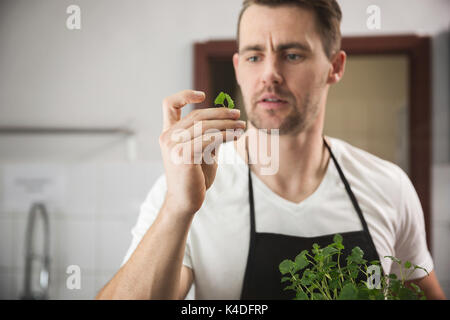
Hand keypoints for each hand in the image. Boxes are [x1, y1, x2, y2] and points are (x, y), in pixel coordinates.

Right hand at [159, 90, 245, 216]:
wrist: (185, 201)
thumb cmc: (195, 177)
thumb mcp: (202, 151)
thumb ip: (209, 135)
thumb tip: (228, 119)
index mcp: (169, 133)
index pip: (170, 104)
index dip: (185, 95)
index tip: (204, 95)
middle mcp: (168, 137)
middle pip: (197, 114)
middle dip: (221, 112)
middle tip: (238, 114)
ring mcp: (173, 146)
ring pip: (205, 126)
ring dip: (227, 124)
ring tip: (242, 126)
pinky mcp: (183, 155)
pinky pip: (208, 139)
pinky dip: (225, 135)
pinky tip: (236, 136)